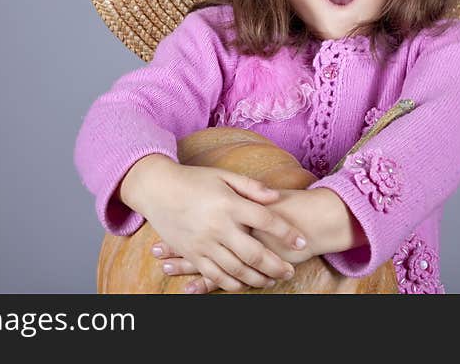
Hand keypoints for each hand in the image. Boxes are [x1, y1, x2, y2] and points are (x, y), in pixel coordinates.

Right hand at [136, 163, 309, 292]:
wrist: (157, 189)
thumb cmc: (193, 179)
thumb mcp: (223, 175)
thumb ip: (251, 187)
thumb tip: (276, 197)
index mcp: (229, 204)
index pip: (265, 221)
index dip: (287, 233)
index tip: (302, 242)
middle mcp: (217, 226)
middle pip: (254, 253)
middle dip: (276, 265)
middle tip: (290, 271)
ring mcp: (203, 243)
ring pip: (236, 269)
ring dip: (257, 278)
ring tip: (272, 280)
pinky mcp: (191, 253)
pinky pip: (214, 275)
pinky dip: (232, 284)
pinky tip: (244, 285)